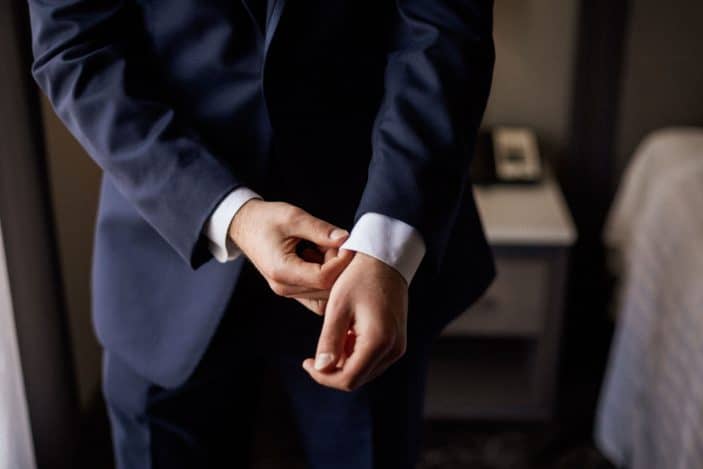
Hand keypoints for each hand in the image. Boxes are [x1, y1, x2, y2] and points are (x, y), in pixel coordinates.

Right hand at [229, 199, 353, 313]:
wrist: (244, 225)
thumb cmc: (265, 219)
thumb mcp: (293, 217)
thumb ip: (320, 230)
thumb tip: (346, 239)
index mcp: (282, 270)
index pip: (324, 278)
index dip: (342, 262)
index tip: (347, 244)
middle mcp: (284, 287)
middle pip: (327, 290)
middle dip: (339, 268)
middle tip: (337, 244)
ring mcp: (287, 291)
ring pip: (324, 295)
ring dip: (333, 273)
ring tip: (326, 249)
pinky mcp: (291, 289)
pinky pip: (317, 294)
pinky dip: (325, 278)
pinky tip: (321, 257)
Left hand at [302, 252, 407, 390]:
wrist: (385, 259)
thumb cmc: (359, 278)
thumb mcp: (338, 307)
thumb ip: (329, 341)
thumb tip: (320, 369)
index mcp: (378, 341)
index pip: (348, 379)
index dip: (323, 377)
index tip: (306, 362)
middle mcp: (393, 349)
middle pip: (357, 378)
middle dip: (333, 372)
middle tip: (313, 356)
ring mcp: (398, 346)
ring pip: (365, 371)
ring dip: (344, 363)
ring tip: (332, 337)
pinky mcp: (397, 341)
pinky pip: (373, 359)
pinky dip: (355, 354)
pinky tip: (345, 334)